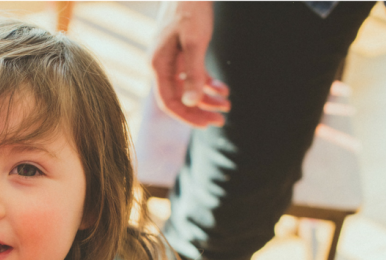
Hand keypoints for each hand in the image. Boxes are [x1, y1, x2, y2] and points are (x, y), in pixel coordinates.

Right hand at [150, 1, 229, 126]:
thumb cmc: (190, 10)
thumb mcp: (195, 42)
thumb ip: (193, 73)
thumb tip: (190, 103)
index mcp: (158, 65)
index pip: (169, 102)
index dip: (187, 116)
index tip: (207, 123)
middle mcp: (161, 66)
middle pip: (178, 99)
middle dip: (200, 110)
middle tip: (221, 121)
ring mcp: (170, 61)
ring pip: (187, 89)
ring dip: (207, 98)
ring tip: (227, 105)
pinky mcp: (181, 54)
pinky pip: (192, 76)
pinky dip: (207, 84)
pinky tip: (222, 89)